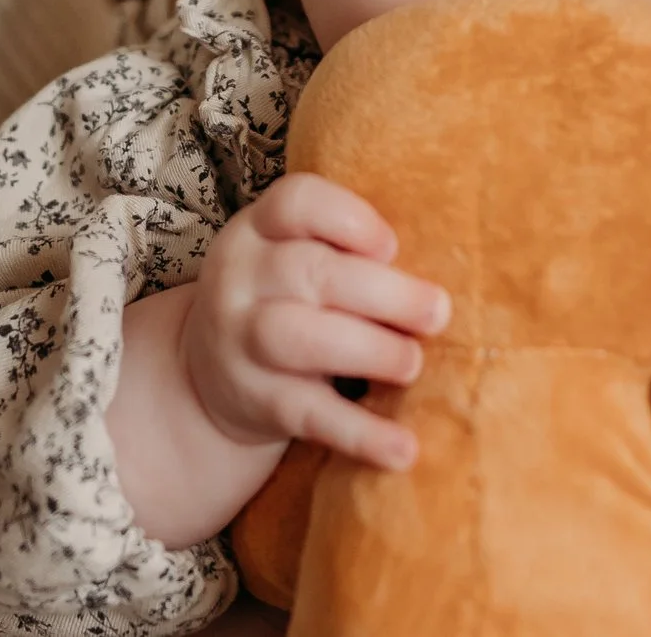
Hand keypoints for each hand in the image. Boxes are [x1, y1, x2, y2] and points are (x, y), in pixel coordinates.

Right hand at [180, 173, 450, 471]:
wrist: (205, 376)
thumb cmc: (281, 300)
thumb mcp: (291, 256)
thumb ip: (347, 251)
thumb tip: (445, 262)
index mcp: (259, 230)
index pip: (295, 202)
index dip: (350, 219)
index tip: (393, 247)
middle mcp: (241, 278)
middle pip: (308, 272)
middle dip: (383, 292)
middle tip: (438, 313)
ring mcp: (242, 342)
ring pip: (300, 338)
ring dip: (369, 350)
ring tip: (413, 365)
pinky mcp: (258, 402)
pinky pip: (309, 415)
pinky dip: (360, 433)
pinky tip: (403, 448)